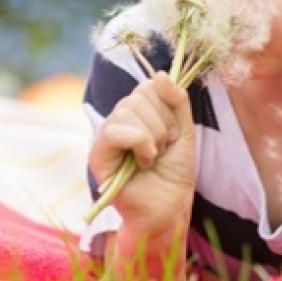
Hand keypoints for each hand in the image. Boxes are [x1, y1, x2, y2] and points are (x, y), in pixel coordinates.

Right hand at [88, 72, 195, 232]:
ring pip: (127, 110)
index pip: (149, 85)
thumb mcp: (184, 129)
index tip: (175, 133)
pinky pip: (115, 130)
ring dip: (153, 135)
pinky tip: (144, 161)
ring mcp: (106, 135)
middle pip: (138, 95)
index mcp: (138, 112)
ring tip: (153, 157)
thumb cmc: (175, 171)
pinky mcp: (98, 154)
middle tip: (164, 148)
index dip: (168, 105)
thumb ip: (176, 100)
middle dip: (162, 123)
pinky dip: (138, 142)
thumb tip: (159, 74)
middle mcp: (119, 120)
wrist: (169, 206)